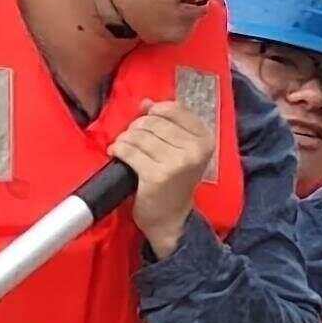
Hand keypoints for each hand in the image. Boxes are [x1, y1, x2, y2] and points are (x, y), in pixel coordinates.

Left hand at [111, 96, 221, 253]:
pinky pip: (129, 151)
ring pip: (139, 135)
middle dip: (137, 127)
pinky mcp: (155, 176)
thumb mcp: (181, 151)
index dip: (155, 111)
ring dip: (126, 139)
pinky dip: (118, 150)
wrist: (171, 220)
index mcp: (205, 140)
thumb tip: (145, 102)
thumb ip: (168, 124)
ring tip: (124, 147)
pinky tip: (116, 154)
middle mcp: (194, 150)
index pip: (174, 110)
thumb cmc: (175, 182)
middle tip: (132, 139)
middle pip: (154, 122)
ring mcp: (175, 163)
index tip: (146, 121)